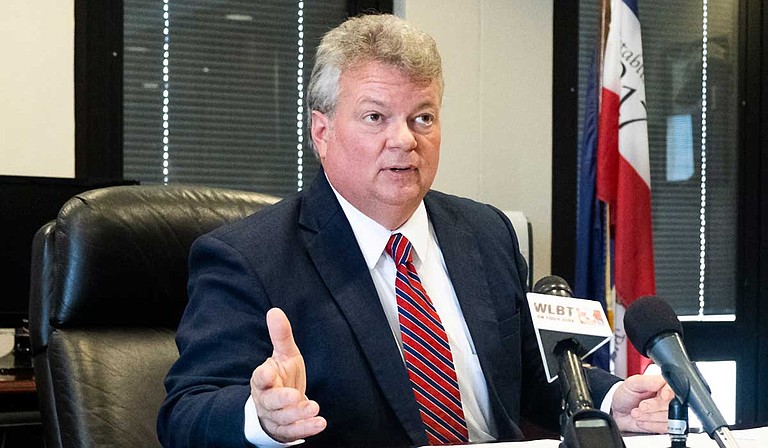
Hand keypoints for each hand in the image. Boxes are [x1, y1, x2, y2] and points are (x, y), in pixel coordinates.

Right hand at [250, 308, 326, 441]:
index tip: (269, 372)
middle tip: (295, 396)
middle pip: (270, 402)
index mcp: (262, 380)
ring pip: (282, 419)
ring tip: (314, 408)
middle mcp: (266, 400)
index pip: (259, 378)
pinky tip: (320, 423)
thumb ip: (280, 336)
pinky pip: (293, 432)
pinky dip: (306, 429)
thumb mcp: (284, 355)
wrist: (279, 404)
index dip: (263, 376)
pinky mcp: (285, 430)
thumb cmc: (281, 376)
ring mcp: (274, 417)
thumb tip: (275, 311)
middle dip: (282, 400)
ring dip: (297, 414)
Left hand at [611, 374, 674, 433]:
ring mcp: (668, 413)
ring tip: (637, 413)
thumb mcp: (632, 384)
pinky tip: (642, 421)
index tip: (662, 397)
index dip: (669, 394)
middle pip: (672, 405)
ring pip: (670, 419)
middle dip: (654, 408)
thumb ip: (647, 381)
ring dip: (650, 417)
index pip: (674, 389)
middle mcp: (668, 399)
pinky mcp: (666, 425)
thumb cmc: (625, 395)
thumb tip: (661, 380)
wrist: (618, 412)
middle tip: (641, 406)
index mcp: (663, 385)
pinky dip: (651, 426)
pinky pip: (666, 429)